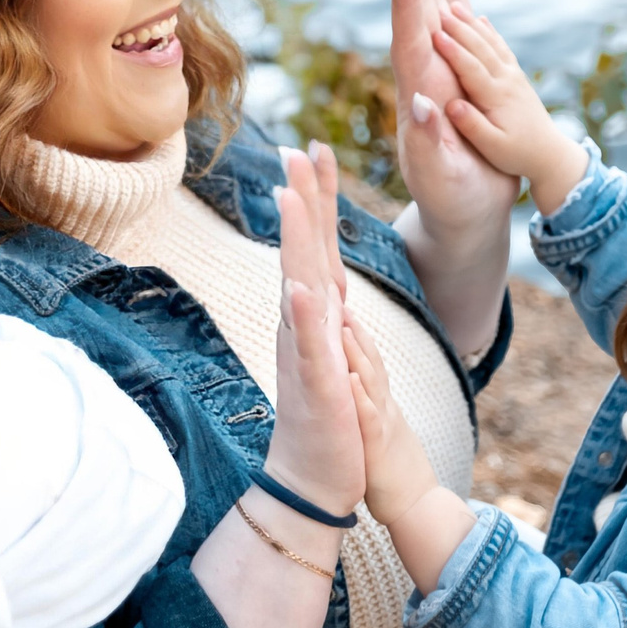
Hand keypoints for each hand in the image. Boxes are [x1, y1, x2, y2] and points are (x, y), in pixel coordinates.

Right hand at [265, 145, 364, 515]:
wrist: (314, 479)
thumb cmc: (329, 417)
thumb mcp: (334, 354)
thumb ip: (327, 314)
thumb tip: (322, 277)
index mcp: (314, 314)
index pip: (317, 244)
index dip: (317, 197)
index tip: (315, 148)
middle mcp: (303, 325)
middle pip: (302, 250)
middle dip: (302, 199)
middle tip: (298, 150)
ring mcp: (306, 352)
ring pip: (299, 286)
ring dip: (296, 242)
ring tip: (292, 197)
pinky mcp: (316, 386)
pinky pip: (309, 347)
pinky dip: (306, 316)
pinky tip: (303, 287)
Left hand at [341, 312, 436, 528]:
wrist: (417, 508)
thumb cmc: (394, 472)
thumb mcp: (381, 429)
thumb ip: (372, 407)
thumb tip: (360, 386)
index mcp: (381, 403)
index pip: (368, 361)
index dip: (355, 332)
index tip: (339, 303)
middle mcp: (384, 407)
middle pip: (371, 361)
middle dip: (355, 329)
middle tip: (338, 296)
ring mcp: (383, 425)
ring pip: (371, 383)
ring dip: (357, 354)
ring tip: (343, 324)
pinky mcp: (378, 448)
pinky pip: (369, 420)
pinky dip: (360, 398)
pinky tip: (349, 380)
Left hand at [387, 0, 516, 249]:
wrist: (464, 213)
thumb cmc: (453, 204)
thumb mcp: (442, 181)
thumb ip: (430, 146)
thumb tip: (421, 103)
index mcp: (420, 98)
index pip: (409, 40)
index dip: (406, 1)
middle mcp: (423, 77)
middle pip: (413, 13)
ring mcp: (437, 74)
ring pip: (430, 13)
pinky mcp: (453, 76)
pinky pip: (451, 26)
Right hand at [429, 0, 588, 215]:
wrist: (550, 155)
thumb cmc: (516, 155)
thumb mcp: (493, 148)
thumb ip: (472, 126)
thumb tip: (451, 105)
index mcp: (497, 98)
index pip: (472, 69)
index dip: (453, 51)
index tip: (435, 34)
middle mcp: (506, 81)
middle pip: (480, 48)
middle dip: (459, 27)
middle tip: (437, 8)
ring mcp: (513, 76)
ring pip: (490, 43)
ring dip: (471, 23)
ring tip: (452, 5)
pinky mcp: (516, 77)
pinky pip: (501, 47)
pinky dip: (489, 31)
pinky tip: (480, 18)